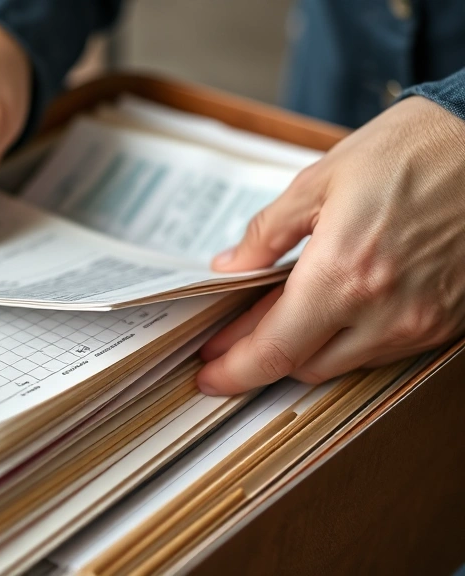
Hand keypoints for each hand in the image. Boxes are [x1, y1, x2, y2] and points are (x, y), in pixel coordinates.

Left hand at [198, 96, 464, 394]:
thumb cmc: (413, 149)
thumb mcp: (320, 180)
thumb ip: (267, 233)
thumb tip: (230, 267)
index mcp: (344, 274)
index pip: (274, 351)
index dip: (233, 371)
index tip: (208, 373)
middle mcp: (385, 312)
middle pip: (303, 366)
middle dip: (261, 355)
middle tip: (232, 333)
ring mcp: (421, 323)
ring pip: (342, 363)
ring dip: (305, 349)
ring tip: (280, 315)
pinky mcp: (447, 323)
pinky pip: (383, 351)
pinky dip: (347, 339)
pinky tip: (332, 309)